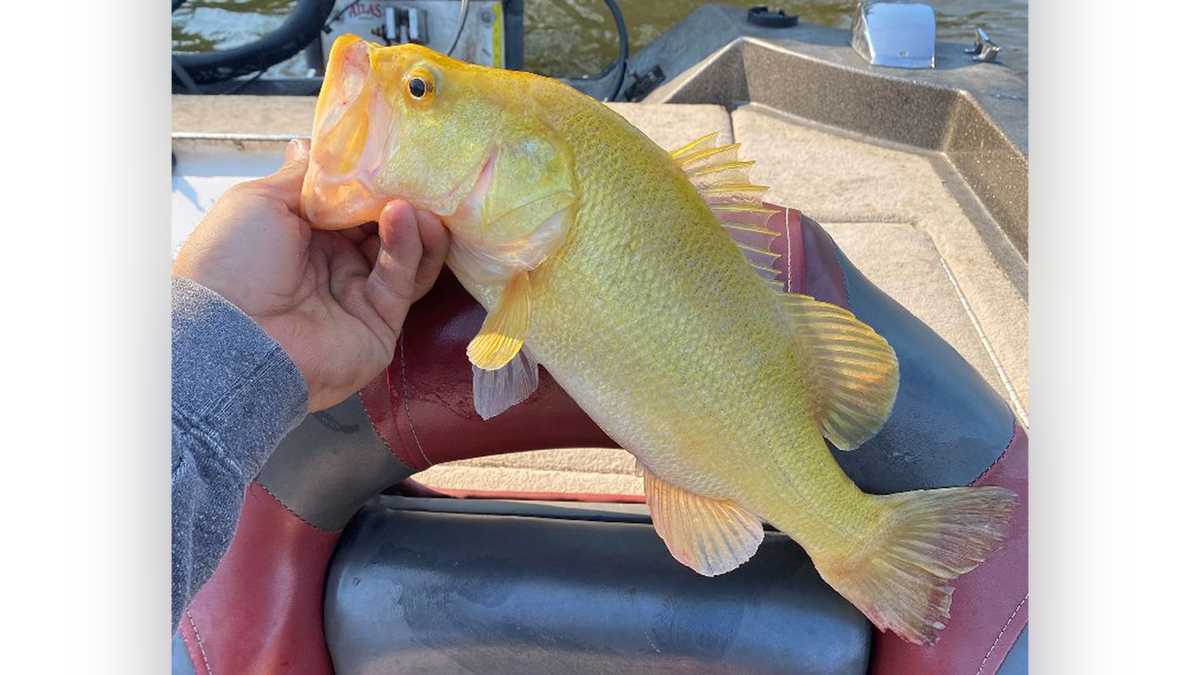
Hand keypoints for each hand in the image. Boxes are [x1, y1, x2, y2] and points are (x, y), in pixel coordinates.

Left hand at [172, 139, 449, 411]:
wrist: (230, 336)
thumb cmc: (231, 264)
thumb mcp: (260, 201)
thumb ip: (302, 177)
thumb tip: (312, 145)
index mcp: (302, 237)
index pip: (351, 204)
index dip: (371, 182)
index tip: (392, 156)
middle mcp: (332, 266)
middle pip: (382, 229)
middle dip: (402, 200)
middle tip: (419, 175)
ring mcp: (356, 296)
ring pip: (402, 257)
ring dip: (414, 226)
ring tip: (419, 201)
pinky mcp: (379, 325)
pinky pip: (400, 283)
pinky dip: (407, 249)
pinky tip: (406, 219)